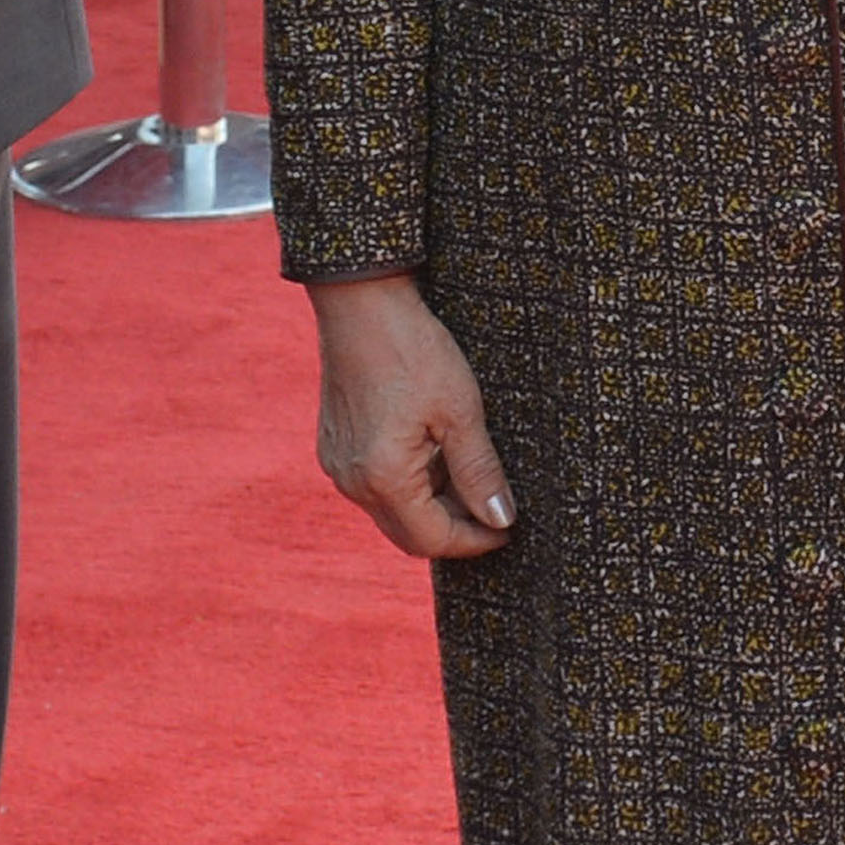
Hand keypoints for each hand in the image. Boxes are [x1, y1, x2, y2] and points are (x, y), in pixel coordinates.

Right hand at [310, 275, 515, 558]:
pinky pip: (377, 484)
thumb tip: (501, 519)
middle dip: (455, 528)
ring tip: (468, 467)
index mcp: (383, 478)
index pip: (433, 540)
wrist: (362, 303)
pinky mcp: (335, 447)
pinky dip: (410, 482)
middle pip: (409, 534)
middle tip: (494, 505)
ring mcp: (339, 466)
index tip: (509, 528)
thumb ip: (479, 471)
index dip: (476, 540)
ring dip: (433, 503)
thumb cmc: (413, 350)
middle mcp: (352, 482)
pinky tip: (435, 449)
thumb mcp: (461, 410)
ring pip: (393, 510)